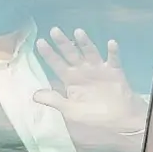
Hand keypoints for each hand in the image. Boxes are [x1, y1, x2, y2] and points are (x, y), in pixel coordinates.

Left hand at [33, 27, 147, 133]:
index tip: (40, 42)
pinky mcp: (114, 72)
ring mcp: (98, 69)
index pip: (56, 64)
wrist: (118, 120)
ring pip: (90, 52)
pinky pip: (113, 60)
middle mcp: (82, 71)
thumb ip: (54, 100)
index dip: (49, 54)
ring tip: (78, 32)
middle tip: (54, 30)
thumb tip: (34, 95)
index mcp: (70, 79)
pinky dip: (112, 52)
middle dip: (62, 43)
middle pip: (71, 54)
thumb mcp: (70, 110)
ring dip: (85, 43)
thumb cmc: (93, 116)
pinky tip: (111, 43)